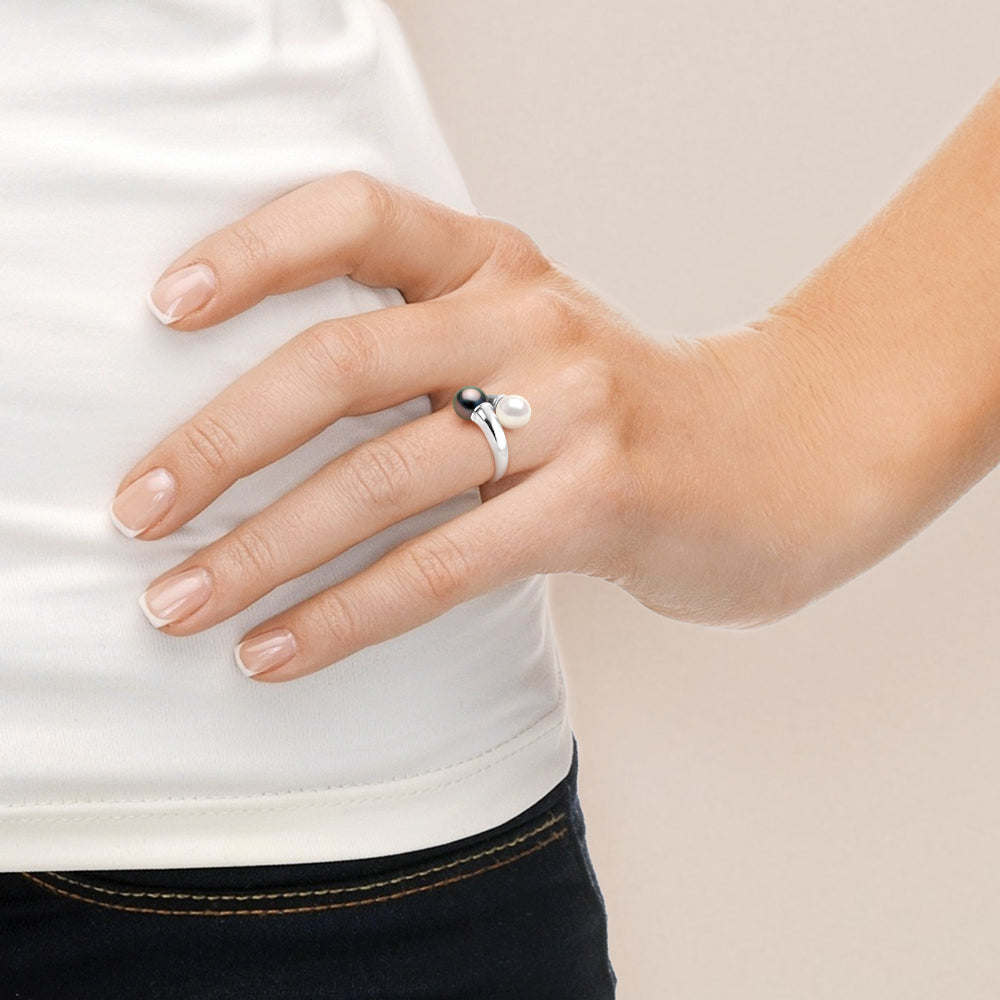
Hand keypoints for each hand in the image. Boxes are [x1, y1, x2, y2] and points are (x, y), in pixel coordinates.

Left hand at [111, 171, 813, 681]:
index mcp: (499, 265)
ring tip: (184, 603)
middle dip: (220, 443)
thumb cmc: (633, 412)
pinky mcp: (600, 502)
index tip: (170, 312)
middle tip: (140, 510)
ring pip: (380, 478)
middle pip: (341, 363)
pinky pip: (443, 564)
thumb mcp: (533, 344)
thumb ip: (428, 357)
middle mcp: (529, 319)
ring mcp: (571, 409)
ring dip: (263, 550)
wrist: (785, 454)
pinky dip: (347, 614)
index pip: (357, 218)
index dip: (254, 252)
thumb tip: (269, 432)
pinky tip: (281, 649)